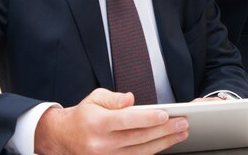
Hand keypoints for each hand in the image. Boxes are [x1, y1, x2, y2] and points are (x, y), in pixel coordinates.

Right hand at [34, 88, 188, 154]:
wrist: (65, 137)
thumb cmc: (84, 114)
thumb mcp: (95, 97)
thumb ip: (114, 98)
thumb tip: (130, 99)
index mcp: (98, 123)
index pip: (127, 120)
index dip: (148, 118)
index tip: (165, 114)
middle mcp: (103, 143)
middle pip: (138, 137)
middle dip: (164, 130)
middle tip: (182, 123)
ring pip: (141, 151)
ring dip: (163, 142)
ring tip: (180, 133)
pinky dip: (152, 151)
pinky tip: (165, 143)